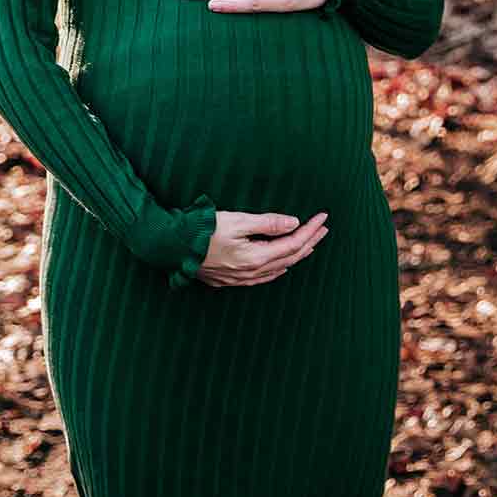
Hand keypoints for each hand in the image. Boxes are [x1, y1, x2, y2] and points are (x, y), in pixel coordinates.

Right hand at [195, 210, 329, 286]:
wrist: (172, 247)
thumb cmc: (202, 231)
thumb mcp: (236, 221)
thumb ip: (266, 223)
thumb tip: (293, 223)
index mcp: (256, 258)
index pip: (293, 243)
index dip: (310, 230)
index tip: (322, 217)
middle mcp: (252, 272)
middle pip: (290, 258)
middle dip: (309, 241)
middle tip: (323, 229)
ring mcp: (241, 278)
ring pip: (279, 269)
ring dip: (297, 255)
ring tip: (310, 244)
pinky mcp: (229, 279)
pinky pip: (264, 277)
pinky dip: (279, 268)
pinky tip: (282, 266)